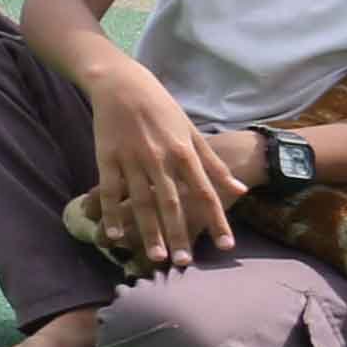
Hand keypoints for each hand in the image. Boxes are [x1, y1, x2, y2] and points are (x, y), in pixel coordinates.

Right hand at [81, 69, 243, 270]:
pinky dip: (111, 213)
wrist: (122, 84)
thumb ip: (214, 164)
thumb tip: (240, 190)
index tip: (226, 246)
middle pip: (172, 202)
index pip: (205, 192)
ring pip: (141, 201)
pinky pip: (110, 190)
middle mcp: (159, 158)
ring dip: (148, 230)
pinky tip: (114, 235)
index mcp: (184, 152)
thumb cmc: (162, 107)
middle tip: (184, 262)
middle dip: (179, 233)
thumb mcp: (193, 131)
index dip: (217, 219)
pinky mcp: (107, 157)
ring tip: (156, 256)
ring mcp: (131, 159)